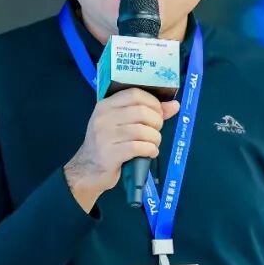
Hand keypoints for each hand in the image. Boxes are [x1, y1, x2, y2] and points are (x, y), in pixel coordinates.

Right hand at [64, 88, 179, 210]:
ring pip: (142, 131)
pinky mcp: (110, 154)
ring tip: (153, 144)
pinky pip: (138, 148)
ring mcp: (105, 136)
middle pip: (141, 112)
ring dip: (155, 139)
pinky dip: (150, 150)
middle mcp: (103, 118)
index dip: (153, 102)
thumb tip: (174, 105)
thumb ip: (148, 113)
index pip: (134, 94)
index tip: (158, 114)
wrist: (88, 170)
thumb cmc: (109, 144)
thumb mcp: (123, 125)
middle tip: (155, 132)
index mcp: (106, 105)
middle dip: (156, 122)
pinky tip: (150, 153)